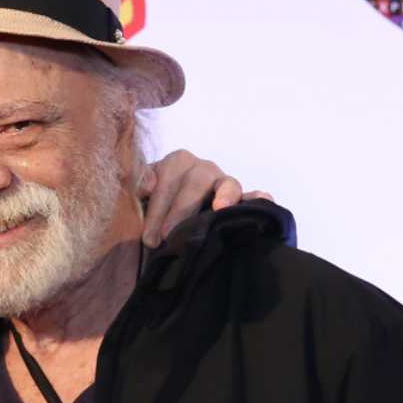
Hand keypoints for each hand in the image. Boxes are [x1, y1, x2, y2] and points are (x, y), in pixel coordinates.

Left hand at [137, 151, 274, 246]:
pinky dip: (260, 199)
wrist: (164, 229)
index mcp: (176, 163)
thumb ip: (138, 188)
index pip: (168, 179)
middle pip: (196, 181)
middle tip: (168, 238)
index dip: (159, 208)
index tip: (150, 238)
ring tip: (220, 209)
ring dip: (225, 196)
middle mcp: (202, 169)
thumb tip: (146, 187)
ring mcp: (224, 183)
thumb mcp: (138, 199)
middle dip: (181, 210)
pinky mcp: (243, 201)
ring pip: (228, 183)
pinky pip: (255, 197)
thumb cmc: (150, 212)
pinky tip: (264, 202)